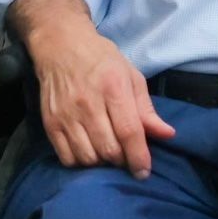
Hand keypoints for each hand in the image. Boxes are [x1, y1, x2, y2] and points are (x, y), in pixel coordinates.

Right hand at [29, 17, 171, 175]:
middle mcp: (88, 103)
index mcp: (113, 87)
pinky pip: (67, 157)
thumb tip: (167, 134)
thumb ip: (147, 109)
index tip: (144, 172)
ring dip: (102, 163)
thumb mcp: (130, 75)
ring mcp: (66, 114)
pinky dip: (81, 162)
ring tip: (107, 153)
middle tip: (126, 157)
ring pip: (88, 157)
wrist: (61, 46)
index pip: (129, 131)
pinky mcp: (50, 123)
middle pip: (109, 149)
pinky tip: (89, 151)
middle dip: (122, 161)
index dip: (139, 156)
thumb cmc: (101, 60)